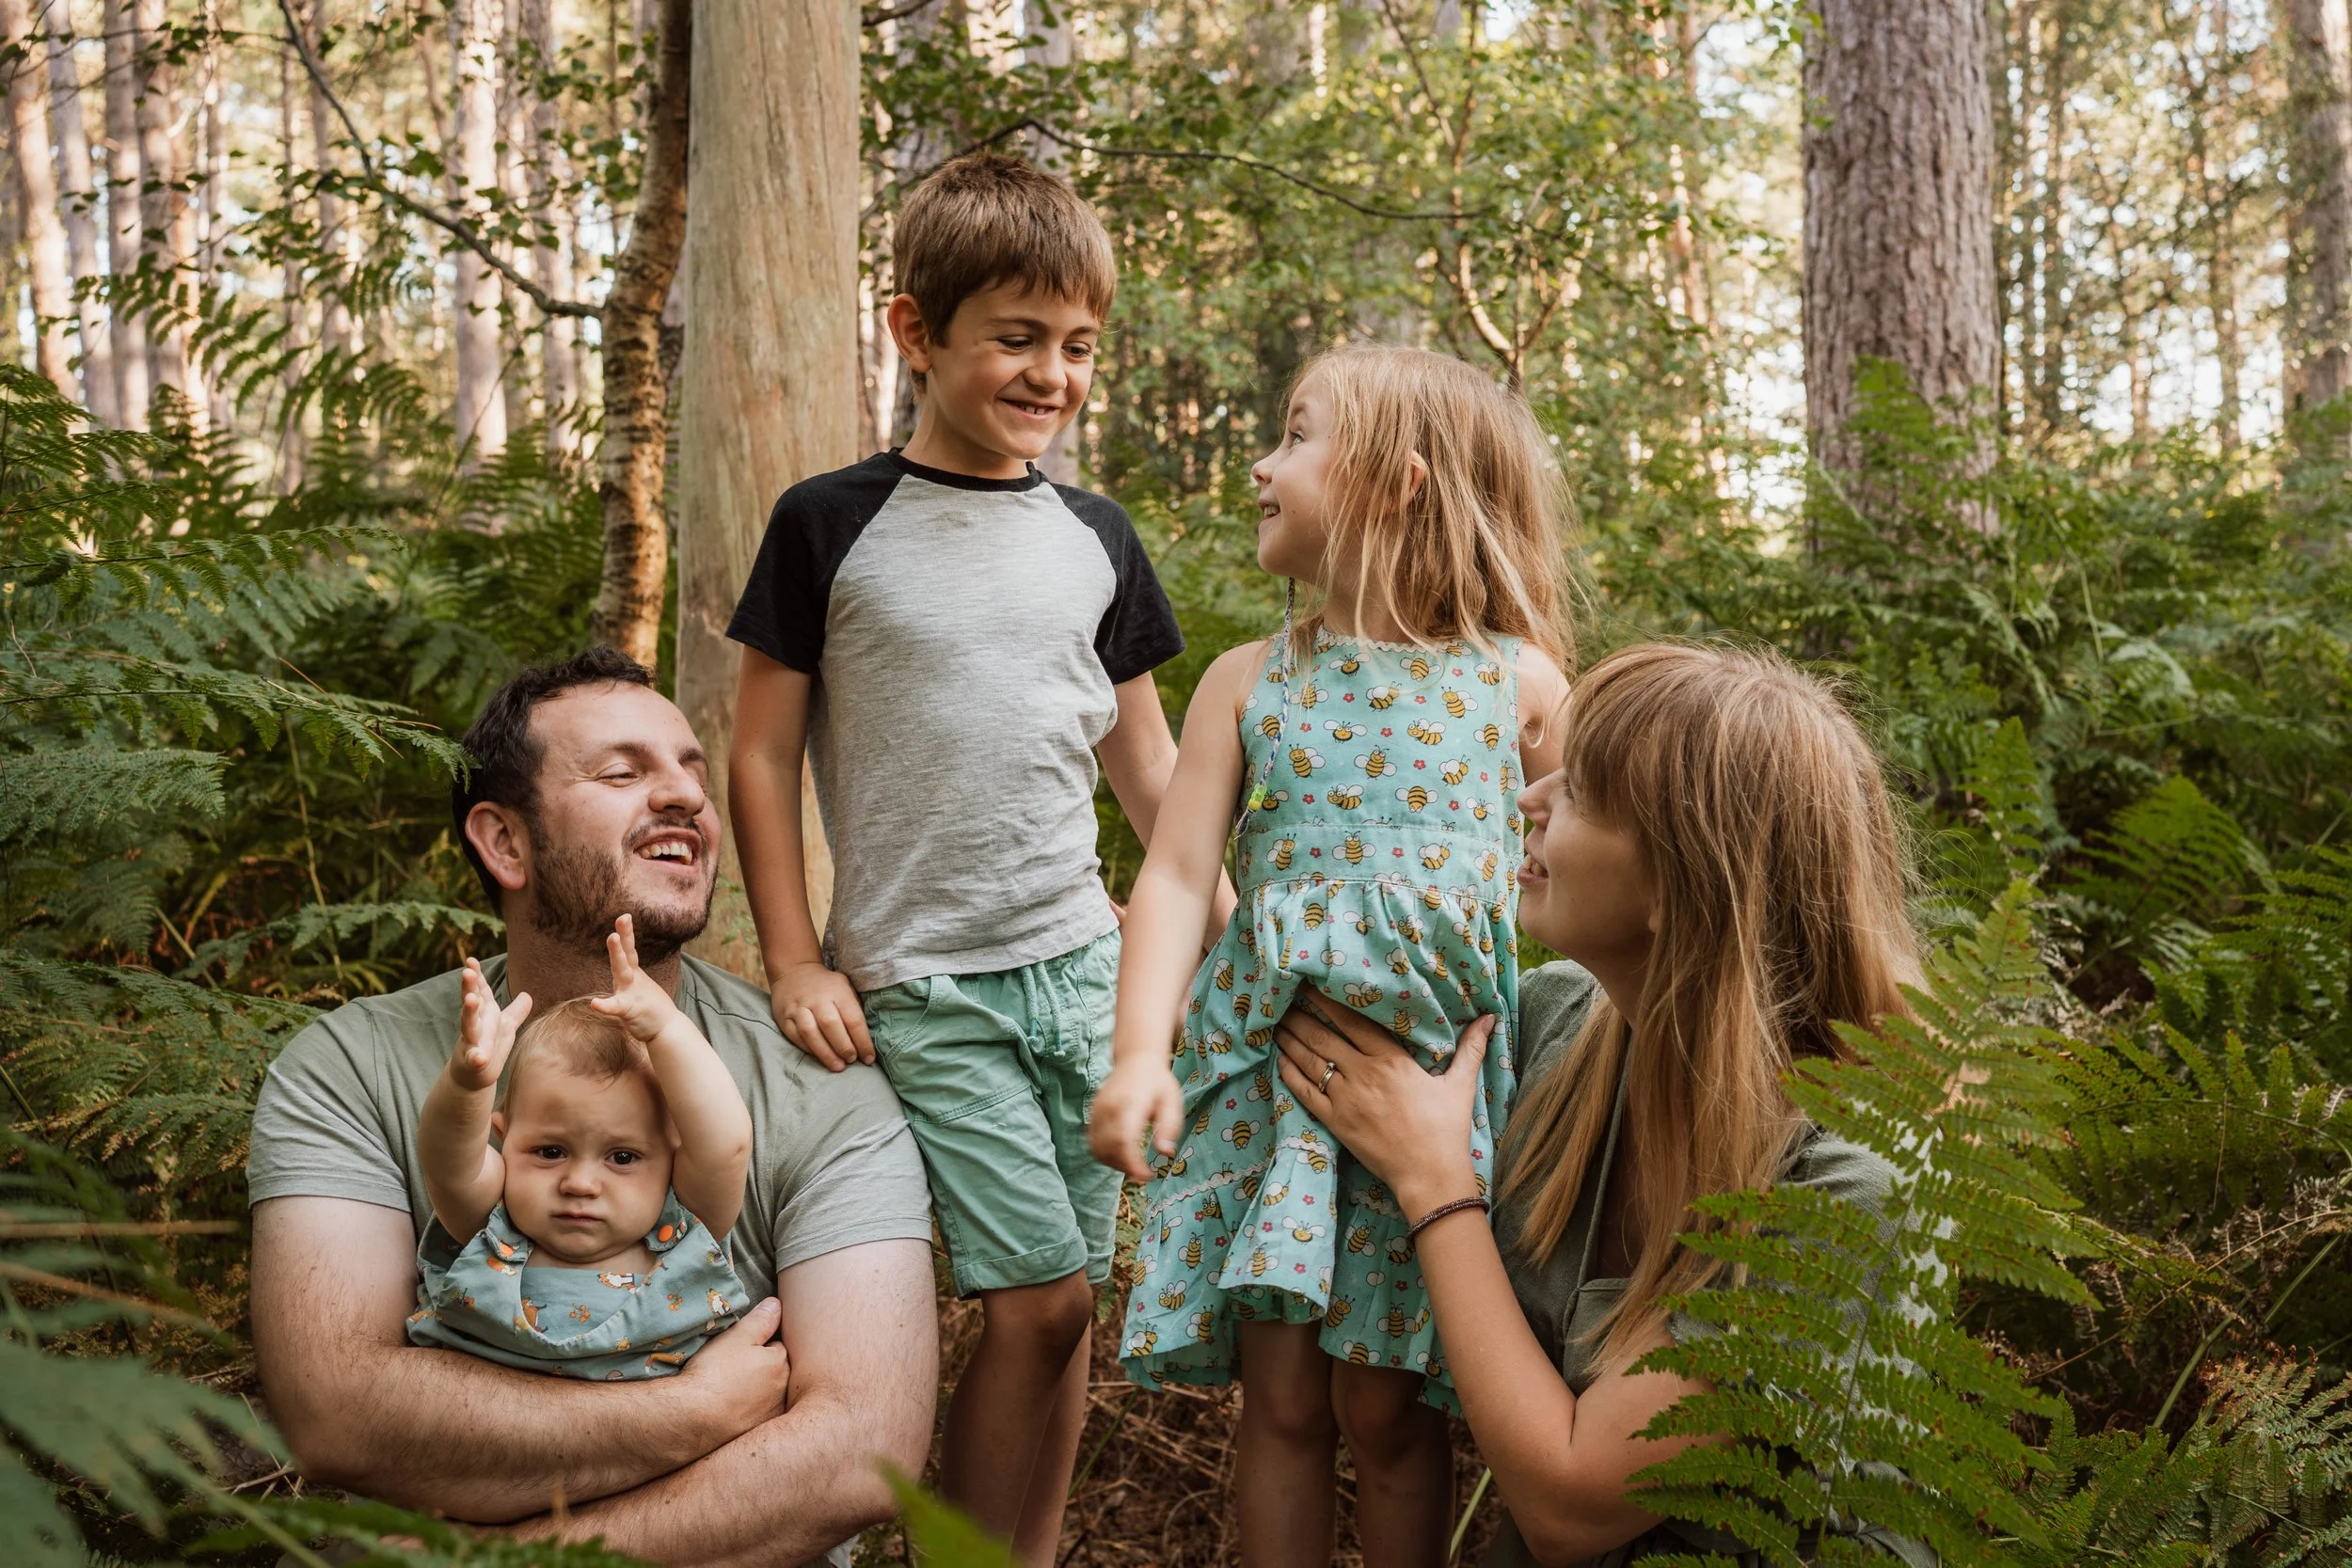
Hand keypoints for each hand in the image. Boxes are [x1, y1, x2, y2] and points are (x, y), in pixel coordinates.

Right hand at [450, 958, 531, 1091]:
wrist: (474, 1076)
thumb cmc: (490, 1047)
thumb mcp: (505, 1026)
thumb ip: (516, 1011)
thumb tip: (528, 994)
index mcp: (484, 1014)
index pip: (479, 991)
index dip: (475, 976)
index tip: (471, 960)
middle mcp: (475, 1024)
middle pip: (471, 1003)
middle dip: (469, 987)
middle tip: (467, 972)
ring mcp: (471, 1042)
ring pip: (468, 1026)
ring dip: (469, 1012)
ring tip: (471, 1000)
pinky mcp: (472, 1062)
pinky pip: (473, 1059)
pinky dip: (475, 1057)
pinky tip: (479, 1057)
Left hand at [590, 914, 684, 1044]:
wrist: (667, 1029)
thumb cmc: (650, 1008)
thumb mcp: (637, 988)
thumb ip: (629, 975)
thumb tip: (623, 967)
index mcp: (634, 975)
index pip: (629, 950)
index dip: (627, 933)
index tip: (625, 916)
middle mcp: (632, 980)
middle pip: (627, 955)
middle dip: (625, 936)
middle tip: (623, 918)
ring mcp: (631, 993)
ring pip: (622, 971)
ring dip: (617, 954)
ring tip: (611, 937)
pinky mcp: (628, 1010)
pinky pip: (615, 1007)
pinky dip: (605, 1005)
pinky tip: (594, 1003)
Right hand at [676, 1295, 789, 1439]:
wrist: (693, 1419)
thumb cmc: (715, 1372)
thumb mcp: (737, 1337)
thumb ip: (760, 1320)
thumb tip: (777, 1305)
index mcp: (780, 1363)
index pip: (777, 1346)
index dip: (759, 1345)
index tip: (741, 1349)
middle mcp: (783, 1391)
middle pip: (776, 1373)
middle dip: (762, 1369)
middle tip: (733, 1370)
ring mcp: (771, 1415)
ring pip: (767, 1396)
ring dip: (756, 1393)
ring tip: (730, 1391)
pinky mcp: (756, 1435)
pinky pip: (755, 1418)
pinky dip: (746, 1413)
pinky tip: (729, 1411)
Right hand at [768, 960, 871, 1071]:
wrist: (794, 972)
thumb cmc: (828, 986)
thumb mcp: (846, 987)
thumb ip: (855, 1008)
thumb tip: (868, 1039)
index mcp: (838, 991)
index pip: (853, 1019)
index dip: (862, 1041)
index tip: (869, 1058)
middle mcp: (817, 998)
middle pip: (831, 1025)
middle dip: (844, 1047)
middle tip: (852, 1060)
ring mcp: (799, 1007)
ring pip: (811, 1032)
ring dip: (825, 1053)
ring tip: (837, 1066)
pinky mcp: (784, 1017)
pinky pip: (796, 1036)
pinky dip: (809, 1049)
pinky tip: (820, 1058)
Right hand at [1088, 1059, 1186, 1181]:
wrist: (1136, 1059)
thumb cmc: (1158, 1082)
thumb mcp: (1172, 1102)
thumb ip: (1169, 1127)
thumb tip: (1165, 1152)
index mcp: (1130, 1103)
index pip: (1124, 1139)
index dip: (1132, 1163)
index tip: (1147, 1176)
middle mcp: (1108, 1108)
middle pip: (1108, 1148)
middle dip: (1125, 1167)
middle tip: (1143, 1173)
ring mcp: (1097, 1111)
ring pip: (1096, 1148)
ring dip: (1113, 1163)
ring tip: (1132, 1165)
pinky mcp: (1092, 1114)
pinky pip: (1092, 1141)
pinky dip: (1104, 1155)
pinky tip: (1120, 1155)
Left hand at [1276, 993, 1491, 1217]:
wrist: (1429, 1175)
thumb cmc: (1446, 1130)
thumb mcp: (1461, 1085)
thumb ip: (1471, 1048)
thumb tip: (1489, 1018)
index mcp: (1391, 1060)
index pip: (1353, 1021)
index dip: (1328, 1002)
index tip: (1312, 986)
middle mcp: (1364, 1074)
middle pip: (1323, 1038)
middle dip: (1301, 1017)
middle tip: (1284, 1002)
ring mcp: (1346, 1099)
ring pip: (1310, 1062)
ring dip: (1291, 1041)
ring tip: (1277, 1025)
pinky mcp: (1336, 1122)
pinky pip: (1305, 1093)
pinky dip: (1290, 1075)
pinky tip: (1281, 1061)